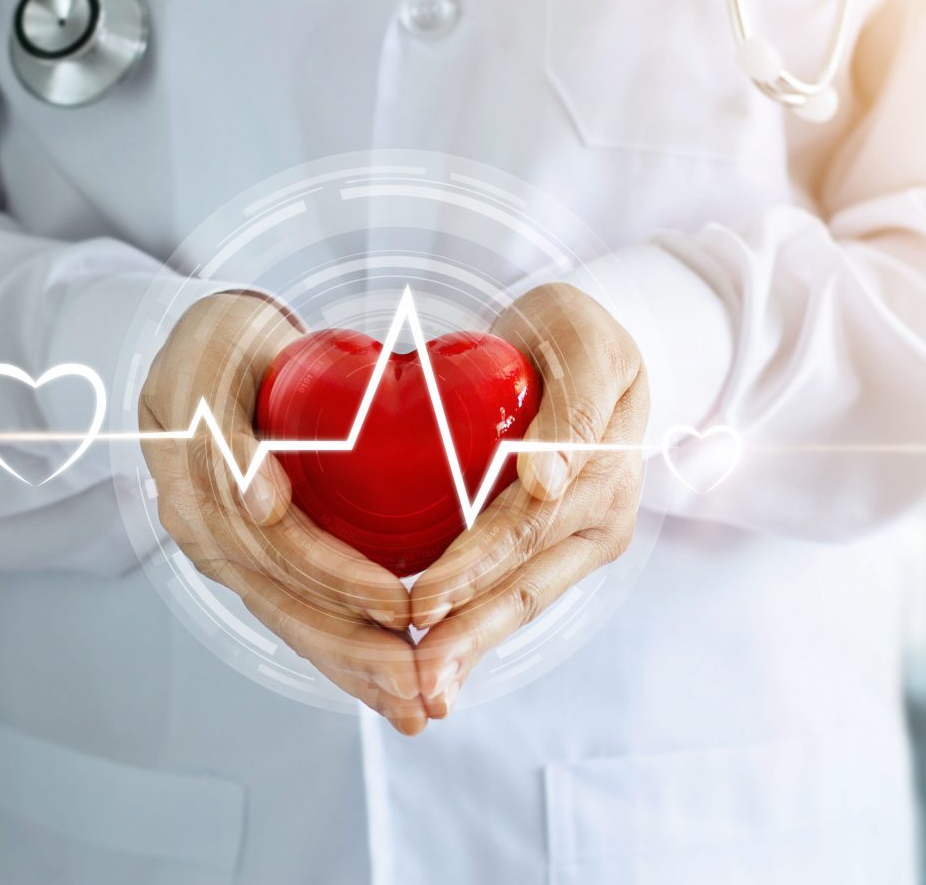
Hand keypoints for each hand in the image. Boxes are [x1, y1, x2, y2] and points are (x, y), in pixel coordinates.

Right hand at [139, 292, 426, 734]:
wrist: (204, 349)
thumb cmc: (219, 345)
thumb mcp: (211, 369)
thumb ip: (225, 436)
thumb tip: (261, 506)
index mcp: (201, 493)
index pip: (281, 552)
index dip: (340, 583)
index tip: (402, 604)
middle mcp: (210, 536)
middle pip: (289, 604)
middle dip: (356, 651)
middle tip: (418, 690)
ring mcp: (227, 551)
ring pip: (292, 619)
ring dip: (351, 666)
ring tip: (409, 705)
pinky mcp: (248, 555)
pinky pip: (291, 608)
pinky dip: (335, 646)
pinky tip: (376, 677)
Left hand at [410, 283, 648, 716]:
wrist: (583, 342)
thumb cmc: (578, 334)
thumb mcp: (587, 349)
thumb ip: (574, 410)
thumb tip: (548, 484)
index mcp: (604, 480)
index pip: (525, 533)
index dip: (472, 570)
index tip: (421, 602)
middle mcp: (597, 523)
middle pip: (522, 587)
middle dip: (468, 636)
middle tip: (419, 683)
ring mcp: (577, 538)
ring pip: (518, 601)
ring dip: (471, 645)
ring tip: (426, 689)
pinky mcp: (552, 541)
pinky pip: (513, 587)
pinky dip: (476, 622)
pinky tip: (440, 650)